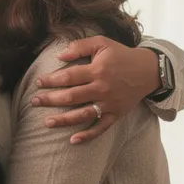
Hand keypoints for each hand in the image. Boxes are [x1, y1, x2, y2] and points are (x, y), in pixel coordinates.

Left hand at [30, 37, 161, 143]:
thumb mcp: (102, 43)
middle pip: (71, 97)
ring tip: (46, 122)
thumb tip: (59, 55)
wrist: (149, 70)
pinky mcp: (116, 114)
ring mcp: (109, 103)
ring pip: (83, 114)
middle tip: (34, 102)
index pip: (69, 77)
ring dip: (63, 120)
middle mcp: (102, 88)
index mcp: (97, 70)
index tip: (38, 83)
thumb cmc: (121, 55)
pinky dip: (88, 135)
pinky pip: (101, 127)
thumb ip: (80, 46)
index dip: (51, 80)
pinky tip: (73, 140)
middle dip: (50, 100)